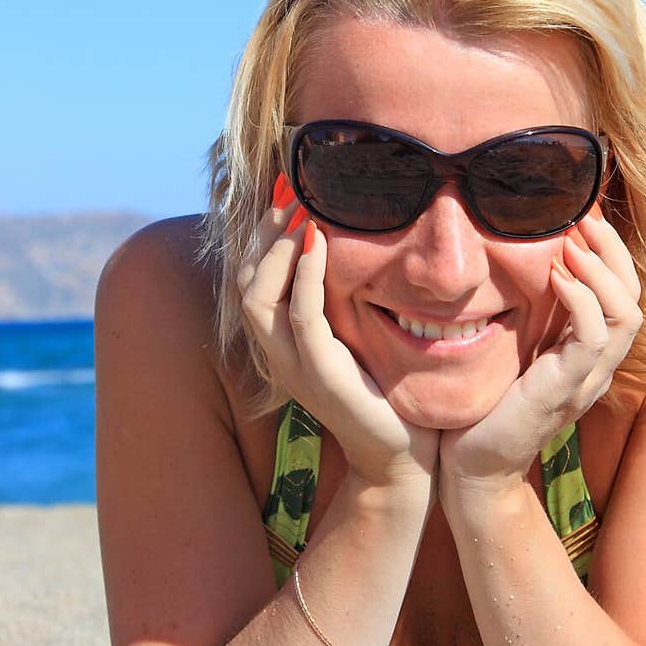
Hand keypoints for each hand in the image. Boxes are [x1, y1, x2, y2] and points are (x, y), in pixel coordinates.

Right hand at [236, 190, 439, 488]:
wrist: (400, 455)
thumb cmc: (385, 392)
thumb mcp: (355, 336)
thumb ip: (341, 300)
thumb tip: (345, 247)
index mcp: (281, 344)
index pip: (252, 280)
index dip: (261, 235)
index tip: (284, 192)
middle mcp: (278, 355)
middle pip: (244, 283)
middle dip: (263, 232)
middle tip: (289, 190)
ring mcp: (295, 368)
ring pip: (259, 298)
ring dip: (277, 248)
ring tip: (300, 210)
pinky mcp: (322, 376)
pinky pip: (301, 317)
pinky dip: (305, 275)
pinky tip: (318, 242)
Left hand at [439, 207, 641, 486]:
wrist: (473, 468)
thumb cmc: (486, 407)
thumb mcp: (514, 351)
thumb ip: (530, 319)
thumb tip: (522, 266)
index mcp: (589, 356)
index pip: (623, 295)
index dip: (611, 254)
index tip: (581, 218)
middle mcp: (598, 368)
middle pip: (636, 298)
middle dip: (615, 251)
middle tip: (584, 216)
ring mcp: (587, 381)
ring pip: (627, 315)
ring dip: (603, 271)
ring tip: (572, 242)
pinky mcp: (565, 391)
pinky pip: (593, 338)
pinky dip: (581, 300)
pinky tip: (555, 277)